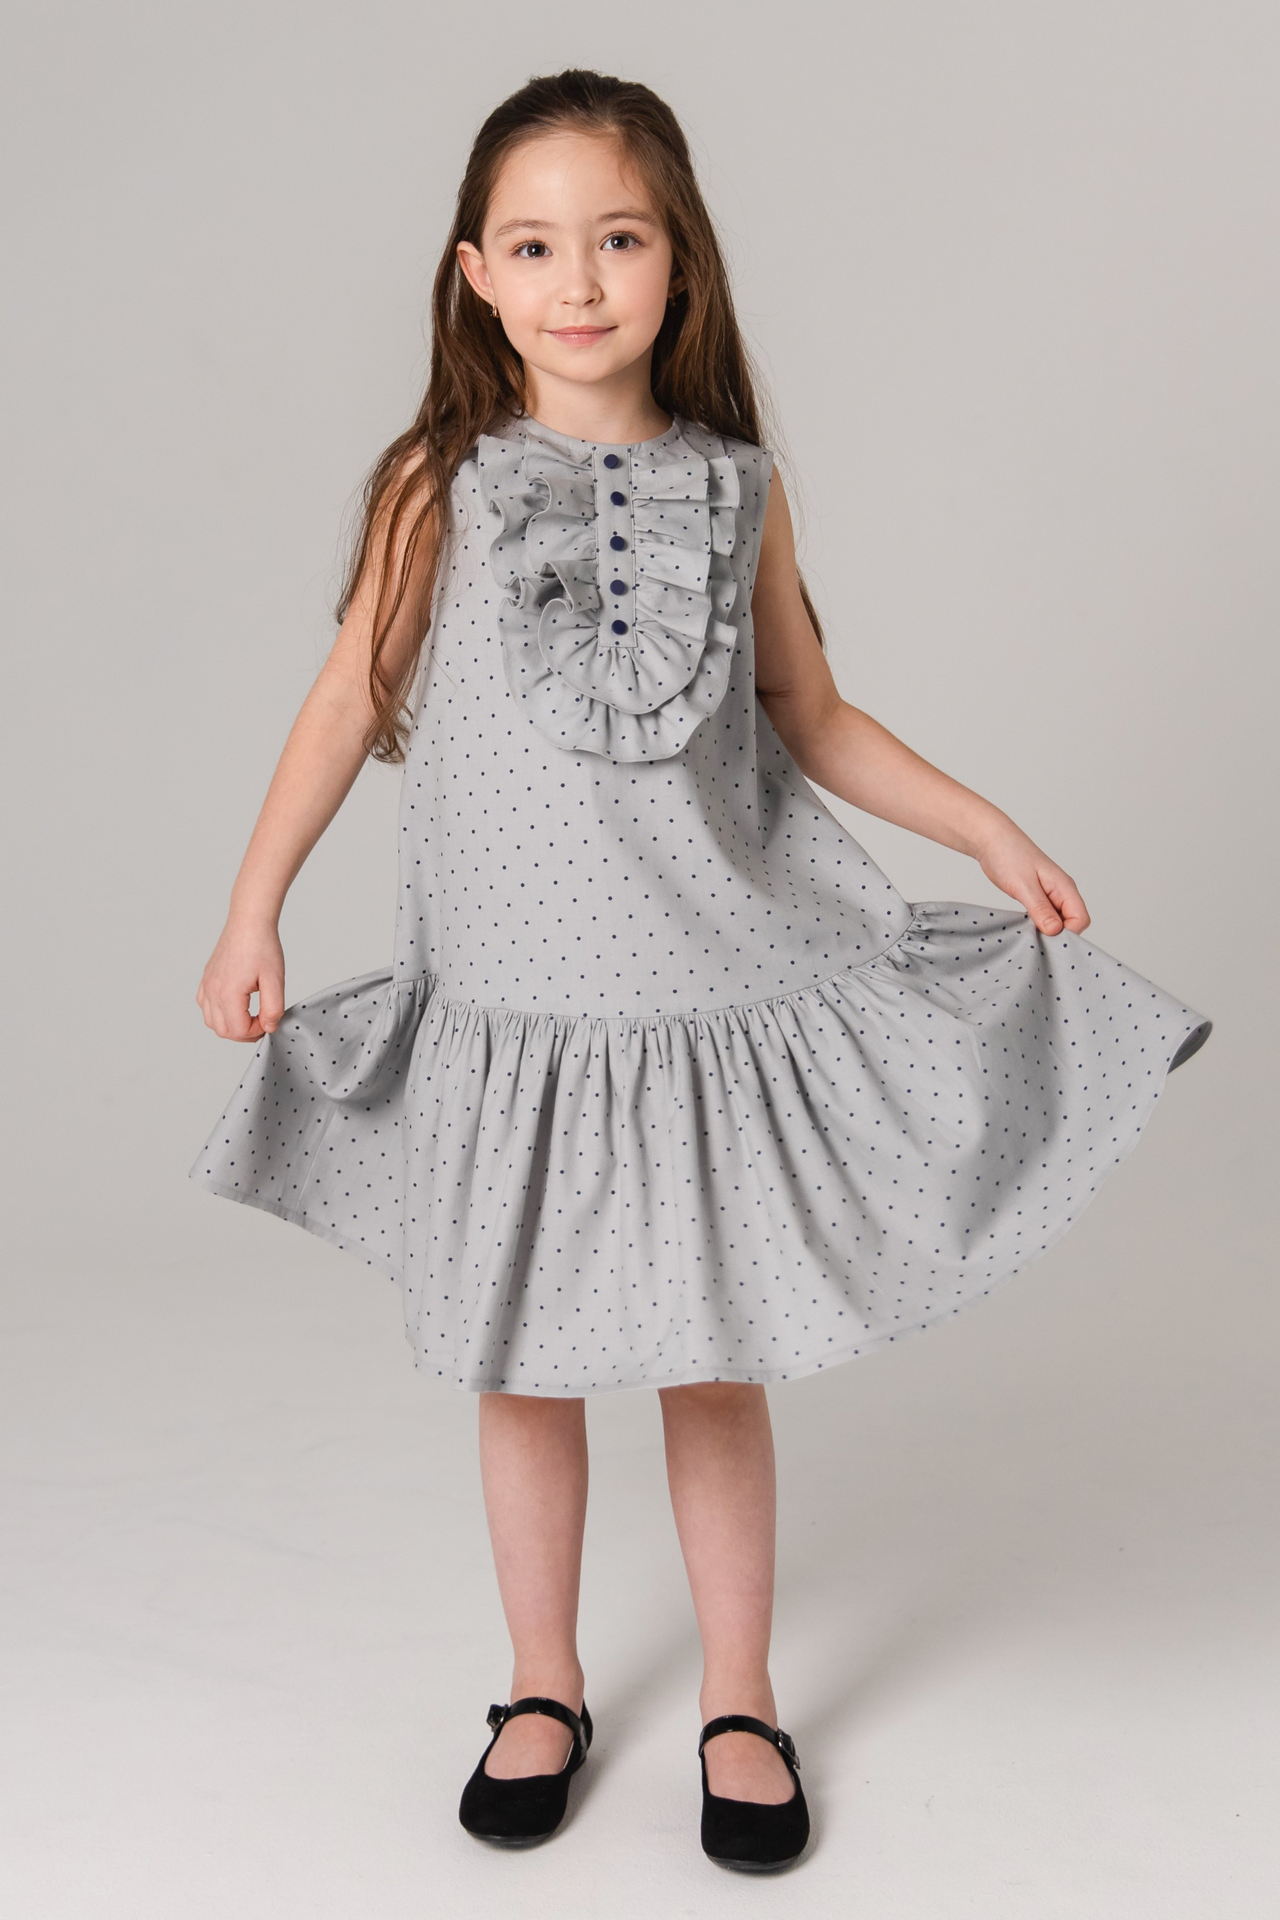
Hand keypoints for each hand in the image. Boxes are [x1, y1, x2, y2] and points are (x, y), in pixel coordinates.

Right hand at [195, 916, 285, 1040]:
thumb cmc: (262, 946)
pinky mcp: (206, 979)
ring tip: (250, 1016)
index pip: (239, 1030)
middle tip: (262, 1022)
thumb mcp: (275, 980)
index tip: (270, 1020)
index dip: (257, 1031)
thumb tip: (269, 1027)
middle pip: (223, 1030)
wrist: (249, 923)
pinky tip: (235, 1005)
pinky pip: (205, 1007)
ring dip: (231, 1025)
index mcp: (228, 993)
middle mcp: (212, 991)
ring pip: (211, 1021)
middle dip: (244, 1033)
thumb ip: (273, 1008)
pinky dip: (219, 1013)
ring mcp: (207, 985)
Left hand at [972, 819, 1089, 936]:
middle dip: (1056, 934)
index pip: (1081, 919)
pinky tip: (1024, 924)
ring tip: (1026, 929)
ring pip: (1058, 921)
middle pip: (1072, 923)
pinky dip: (1037, 923)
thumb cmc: (1008, 855)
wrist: (991, 839)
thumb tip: (1055, 931)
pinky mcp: (1039, 896)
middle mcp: (1062, 891)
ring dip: (1046, 929)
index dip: (1066, 933)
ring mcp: (1051, 894)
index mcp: (1064, 887)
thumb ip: (1041, 909)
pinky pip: (1046, 916)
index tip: (1045, 936)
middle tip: (1033, 934)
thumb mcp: (1023, 886)